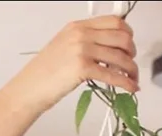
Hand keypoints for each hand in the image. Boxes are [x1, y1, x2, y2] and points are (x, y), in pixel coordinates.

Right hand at [5, 15, 138, 112]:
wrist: (29, 88)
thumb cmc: (44, 72)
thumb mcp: (64, 47)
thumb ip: (86, 42)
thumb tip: (109, 48)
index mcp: (77, 26)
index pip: (114, 22)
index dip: (128, 34)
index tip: (130, 45)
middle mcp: (80, 34)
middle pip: (122, 37)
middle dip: (132, 52)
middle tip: (131, 64)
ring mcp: (81, 50)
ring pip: (121, 57)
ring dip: (132, 70)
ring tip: (132, 78)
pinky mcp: (82, 68)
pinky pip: (113, 74)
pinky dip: (126, 83)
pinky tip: (130, 88)